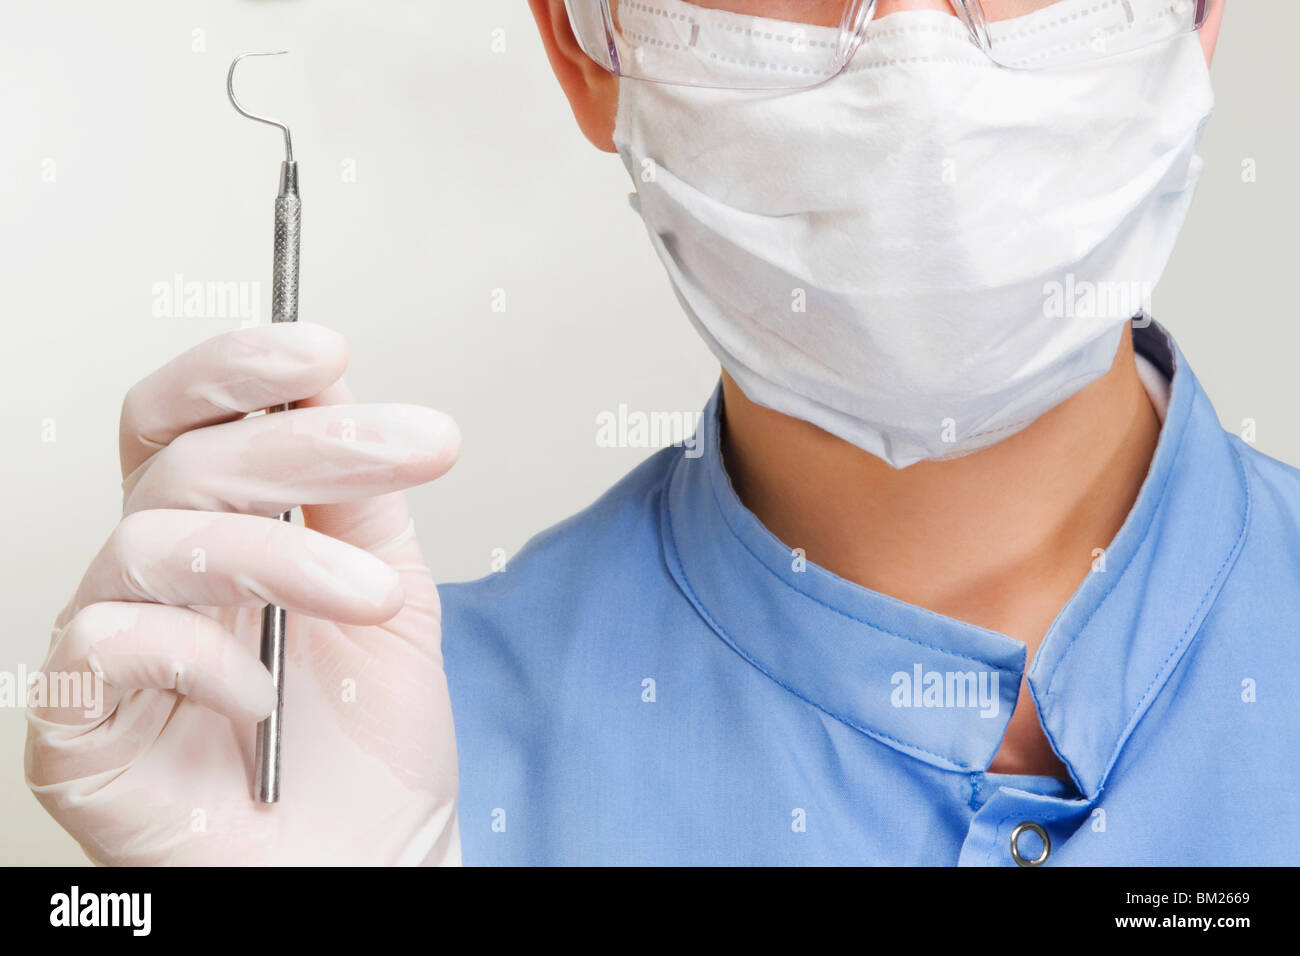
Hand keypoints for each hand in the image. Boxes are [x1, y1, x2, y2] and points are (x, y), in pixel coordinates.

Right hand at [25, 323, 461, 864]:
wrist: (370, 859)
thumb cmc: (367, 739)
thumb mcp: (388, 592)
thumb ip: (358, 499)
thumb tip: (332, 384)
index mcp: (216, 533)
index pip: (186, 421)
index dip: (235, 368)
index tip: (324, 347)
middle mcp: (152, 579)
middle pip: (182, 464)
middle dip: (307, 442)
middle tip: (413, 446)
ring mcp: (108, 648)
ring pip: (151, 542)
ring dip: (280, 556)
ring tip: (374, 599)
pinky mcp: (79, 729)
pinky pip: (107, 650)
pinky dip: (204, 658)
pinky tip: (267, 697)